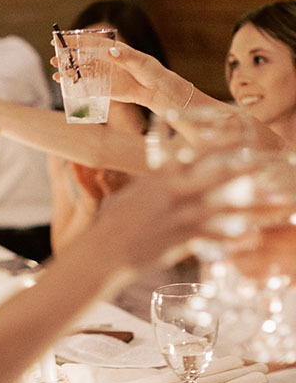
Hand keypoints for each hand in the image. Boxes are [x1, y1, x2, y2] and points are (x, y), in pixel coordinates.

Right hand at [51, 42, 182, 115]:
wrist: (157, 91)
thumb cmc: (151, 71)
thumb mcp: (140, 62)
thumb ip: (125, 57)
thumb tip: (110, 51)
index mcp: (111, 49)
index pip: (89, 42)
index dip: (73, 39)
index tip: (59, 38)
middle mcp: (104, 60)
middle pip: (81, 56)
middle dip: (66, 56)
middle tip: (52, 57)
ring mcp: (103, 74)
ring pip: (81, 71)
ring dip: (68, 72)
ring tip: (55, 74)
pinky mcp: (104, 88)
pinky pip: (87, 86)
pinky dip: (76, 86)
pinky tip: (66, 86)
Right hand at [88, 155, 263, 273]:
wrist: (104, 250)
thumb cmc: (113, 222)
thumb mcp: (133, 194)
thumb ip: (153, 182)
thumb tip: (165, 172)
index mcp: (159, 176)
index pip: (193, 152)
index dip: (219, 141)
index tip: (241, 132)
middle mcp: (172, 191)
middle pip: (217, 175)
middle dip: (246, 167)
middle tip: (272, 161)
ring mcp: (177, 215)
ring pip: (224, 207)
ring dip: (253, 205)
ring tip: (279, 202)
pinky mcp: (181, 239)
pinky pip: (214, 237)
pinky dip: (233, 238)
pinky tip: (252, 237)